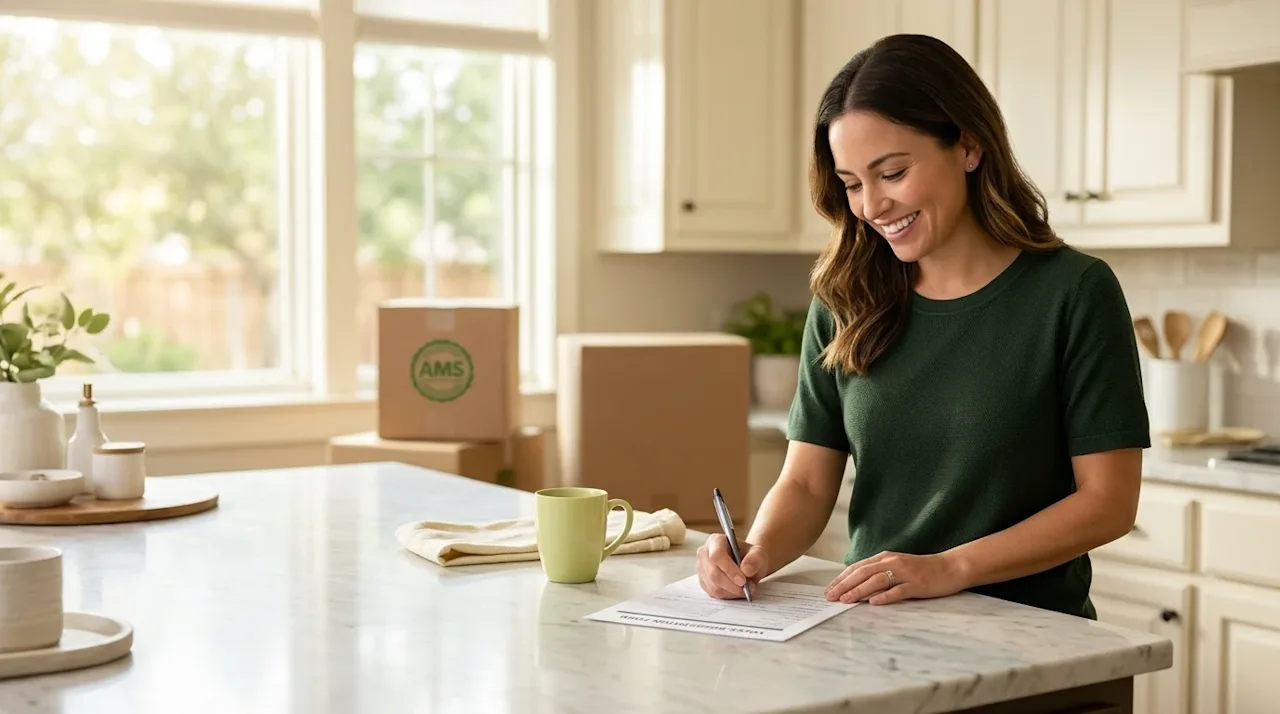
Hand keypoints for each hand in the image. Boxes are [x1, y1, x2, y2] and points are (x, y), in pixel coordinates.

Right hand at [696, 534, 768, 599]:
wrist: (747, 564)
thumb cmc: (750, 557)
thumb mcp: (758, 554)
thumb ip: (755, 559)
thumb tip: (746, 570)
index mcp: (716, 541)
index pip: (717, 555)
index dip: (729, 569)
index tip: (743, 581)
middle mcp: (704, 553)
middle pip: (714, 573)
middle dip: (733, 585)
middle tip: (749, 588)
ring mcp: (702, 568)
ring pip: (713, 586)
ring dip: (732, 592)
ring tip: (746, 589)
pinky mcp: (703, 582)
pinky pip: (713, 593)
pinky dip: (728, 595)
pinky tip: (737, 591)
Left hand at [824, 551, 967, 605]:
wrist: (951, 567)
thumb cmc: (922, 569)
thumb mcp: (897, 566)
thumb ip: (879, 572)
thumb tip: (856, 585)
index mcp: (885, 558)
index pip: (858, 567)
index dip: (842, 578)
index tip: (829, 589)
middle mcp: (893, 563)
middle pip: (863, 573)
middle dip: (844, 585)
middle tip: (830, 597)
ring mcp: (905, 573)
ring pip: (877, 581)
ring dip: (859, 590)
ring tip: (846, 600)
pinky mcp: (917, 585)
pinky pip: (899, 591)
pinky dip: (885, 596)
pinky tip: (874, 602)